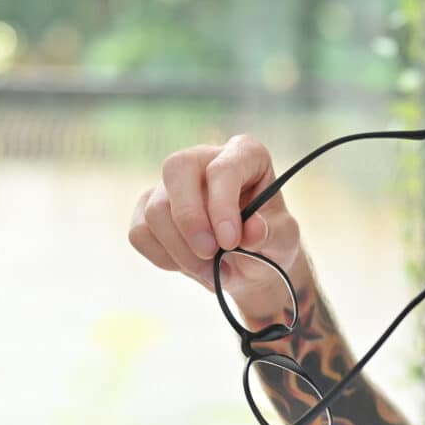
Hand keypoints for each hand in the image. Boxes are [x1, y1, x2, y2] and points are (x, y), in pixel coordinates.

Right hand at [128, 134, 304, 324]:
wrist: (249, 263)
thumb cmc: (269, 242)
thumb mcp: (283, 240)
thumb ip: (272, 234)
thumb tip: (252, 231)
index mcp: (244, 154)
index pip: (222, 168)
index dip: (222, 206)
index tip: (230, 242)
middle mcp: (203, 158)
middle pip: (176, 170)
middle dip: (190, 220)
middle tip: (210, 255)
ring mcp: (172, 183)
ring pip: (156, 210)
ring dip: (182, 251)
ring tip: (211, 270)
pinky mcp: (148, 207)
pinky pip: (140, 232)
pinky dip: (164, 258)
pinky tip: (189, 264)